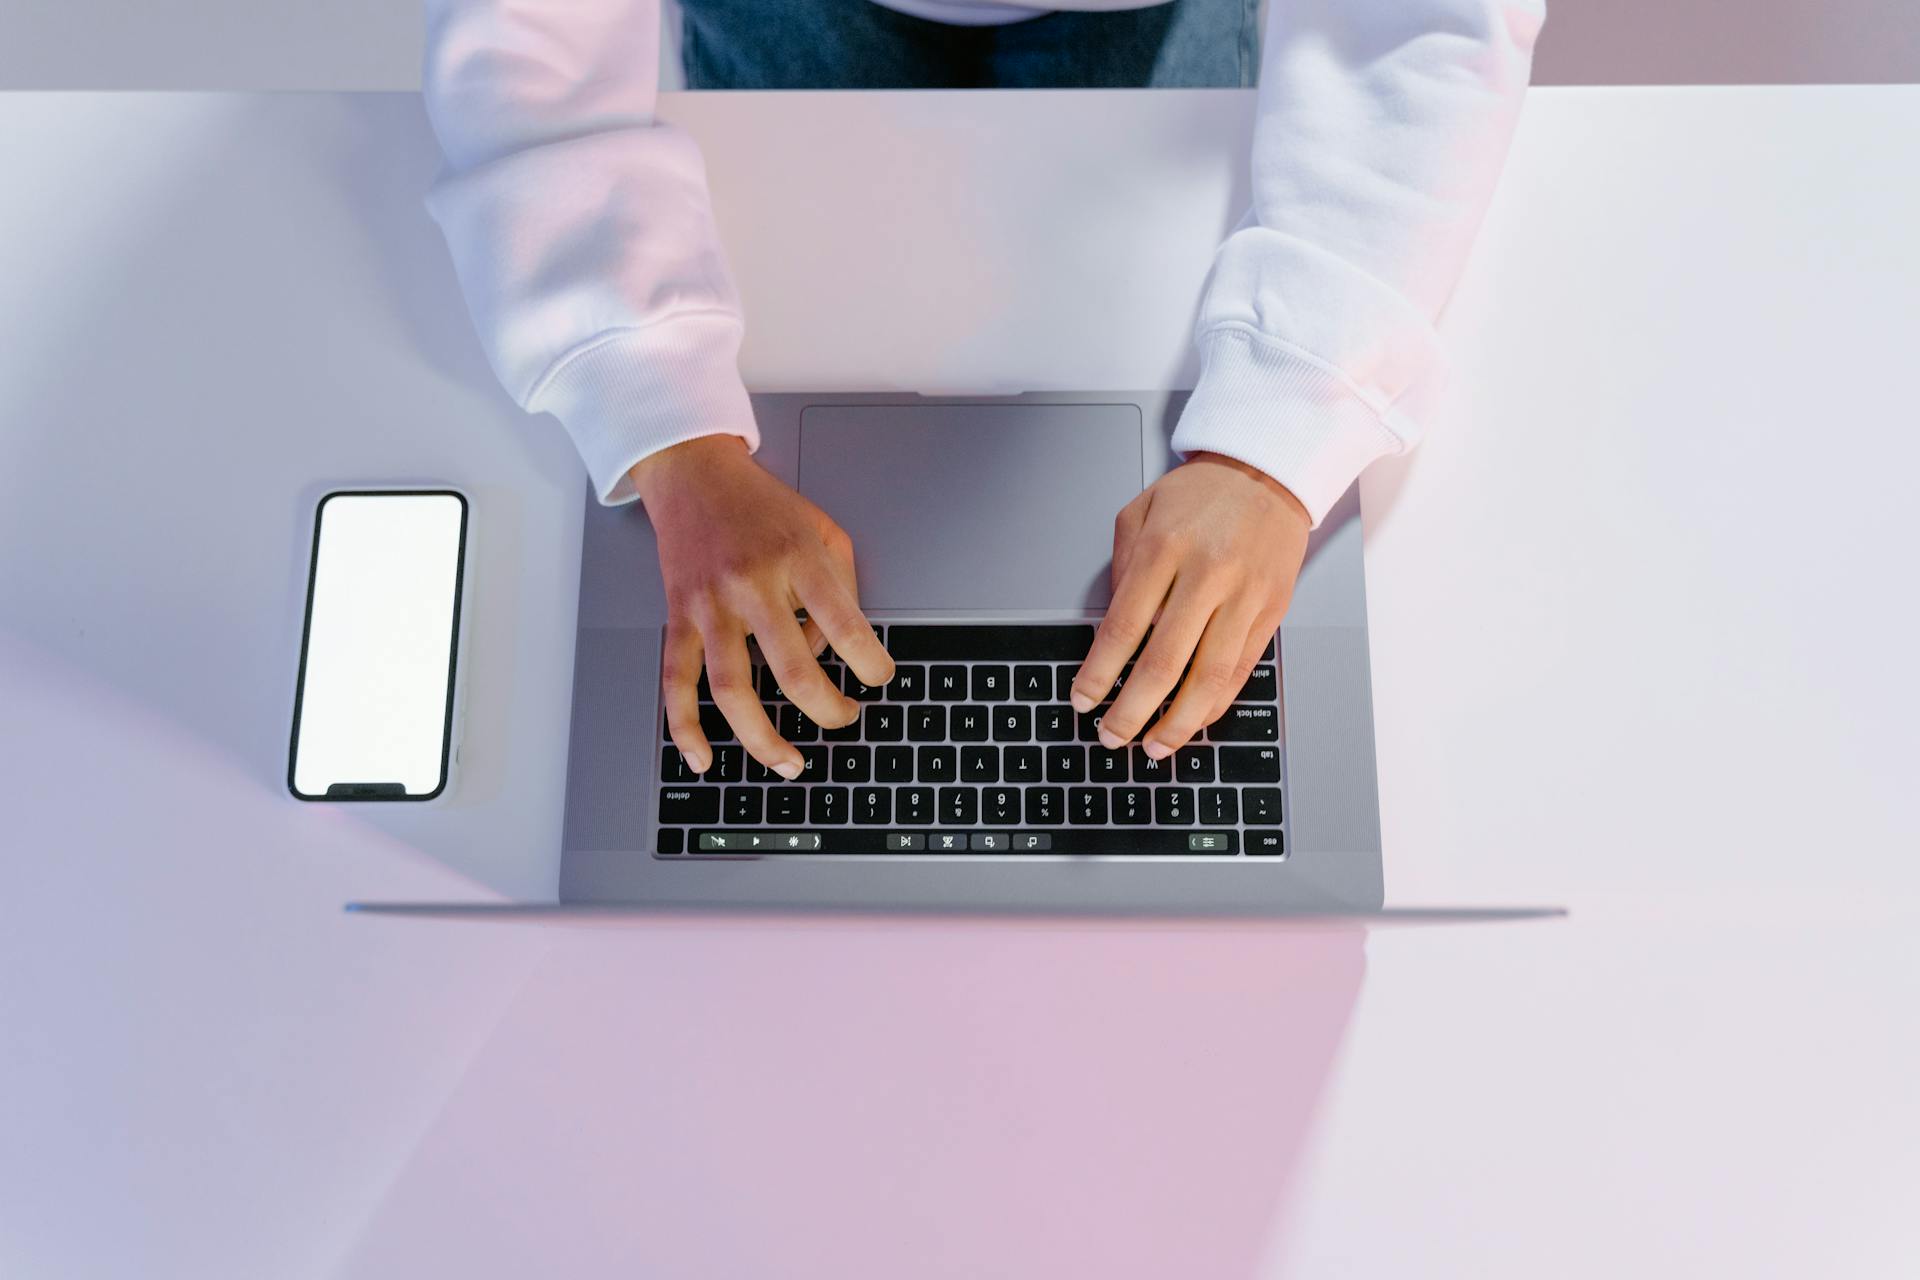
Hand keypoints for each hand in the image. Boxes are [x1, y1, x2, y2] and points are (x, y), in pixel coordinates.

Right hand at [630, 434, 892, 778]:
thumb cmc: (764, 506)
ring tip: (789, 763)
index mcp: (798, 559)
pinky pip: (676, 682)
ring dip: (763, 739)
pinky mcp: (678, 617)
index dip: (871, 666)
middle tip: (844, 718)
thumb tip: (829, 652)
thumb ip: (840, 591)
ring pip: (733, 690)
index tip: (878, 679)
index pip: (846, 628)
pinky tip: (703, 758)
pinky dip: (685, 727)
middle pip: (794, 670)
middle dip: (828, 710)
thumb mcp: (823, 531)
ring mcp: (710, 605)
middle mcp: (753, 584)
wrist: (693, 475)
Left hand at [1068, 452, 1309, 758]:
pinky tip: (1192, 721)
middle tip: (1112, 737)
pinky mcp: (1271, 612)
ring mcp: (1244, 598)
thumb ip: (1122, 568)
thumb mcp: (1141, 511)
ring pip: (1208, 679)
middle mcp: (1207, 576)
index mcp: (1165, 548)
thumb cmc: (1201, 492)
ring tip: (1154, 747)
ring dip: (1177, 723)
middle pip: (1163, 664)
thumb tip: (1111, 631)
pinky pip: (1240, 672)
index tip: (1082, 701)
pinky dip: (1213, 705)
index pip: (1122, 628)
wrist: (1269, 470)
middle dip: (1132, 711)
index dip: (1099, 674)